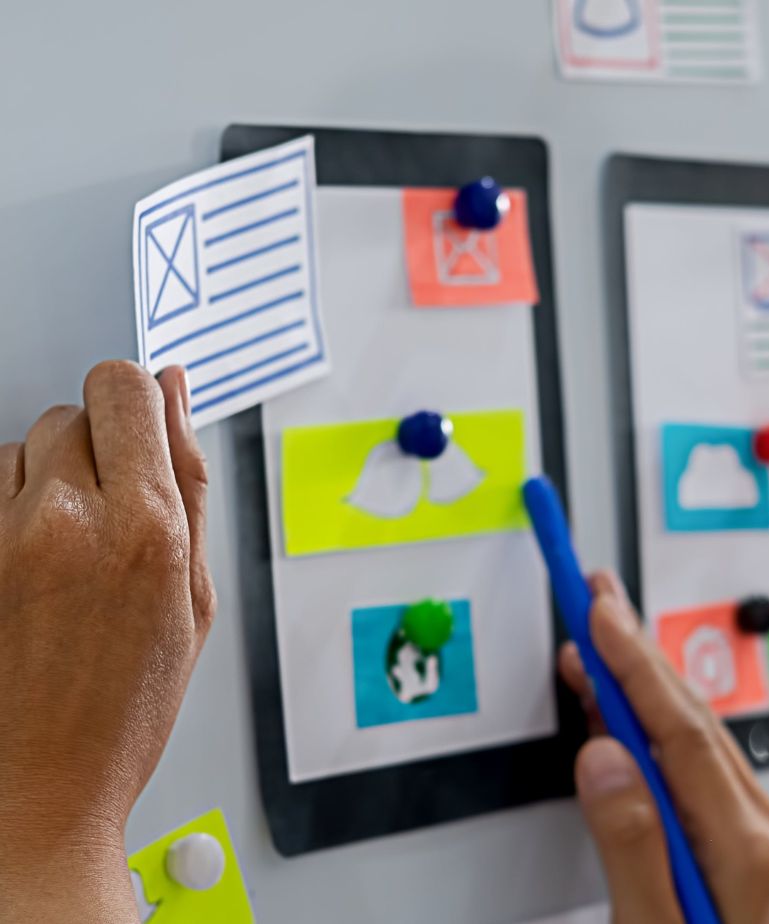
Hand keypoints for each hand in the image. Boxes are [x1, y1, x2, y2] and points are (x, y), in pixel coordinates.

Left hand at [0, 363, 213, 919]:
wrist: (34, 787)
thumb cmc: (120, 711)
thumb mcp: (193, 598)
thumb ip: (189, 484)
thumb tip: (177, 396)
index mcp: (143, 527)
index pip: (127, 388)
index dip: (141, 400)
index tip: (146, 424)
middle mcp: (62, 519)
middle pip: (75, 413)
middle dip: (100, 448)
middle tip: (116, 516)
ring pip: (24, 449)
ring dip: (48, 481)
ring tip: (69, 555)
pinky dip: (9, 514)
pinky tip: (30, 570)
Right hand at [559, 574, 768, 923]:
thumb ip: (633, 846)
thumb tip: (606, 758)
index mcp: (747, 849)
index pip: (679, 732)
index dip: (632, 664)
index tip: (596, 612)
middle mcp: (767, 836)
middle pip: (693, 723)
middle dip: (639, 653)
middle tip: (595, 596)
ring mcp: (765, 845)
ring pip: (698, 745)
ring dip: (647, 691)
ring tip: (601, 647)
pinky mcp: (751, 858)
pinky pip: (702, 775)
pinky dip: (661, 738)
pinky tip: (632, 727)